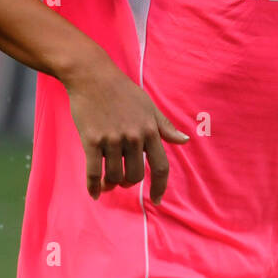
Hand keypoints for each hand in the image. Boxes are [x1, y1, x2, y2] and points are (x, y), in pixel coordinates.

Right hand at [62, 56, 189, 202]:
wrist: (93, 77)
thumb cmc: (123, 91)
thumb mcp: (149, 107)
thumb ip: (165, 127)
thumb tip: (185, 141)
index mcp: (150, 130)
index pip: (160, 166)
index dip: (160, 186)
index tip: (156, 200)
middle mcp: (134, 137)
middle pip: (136, 176)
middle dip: (130, 182)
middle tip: (124, 180)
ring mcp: (112, 139)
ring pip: (115, 176)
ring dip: (112, 184)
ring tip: (108, 182)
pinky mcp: (92, 141)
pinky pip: (93, 172)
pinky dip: (94, 187)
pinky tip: (95, 193)